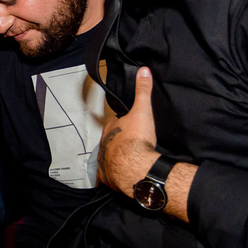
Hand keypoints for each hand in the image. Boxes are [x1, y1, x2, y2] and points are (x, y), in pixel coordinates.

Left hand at [99, 68, 158, 192]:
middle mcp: (103, 144)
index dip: (121, 122)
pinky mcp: (107, 178)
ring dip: (116, 157)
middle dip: (118, 140)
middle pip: (110, 140)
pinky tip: (118, 177)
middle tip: (130, 142)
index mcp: (110, 128)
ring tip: (127, 159)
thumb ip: (143, 91)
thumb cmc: (137, 139)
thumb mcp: (143, 111)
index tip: (129, 124)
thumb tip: (144, 70)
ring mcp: (104, 162)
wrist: (136, 167)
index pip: (114, 122)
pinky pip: (108, 175)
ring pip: (108, 157)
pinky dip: (112, 175)